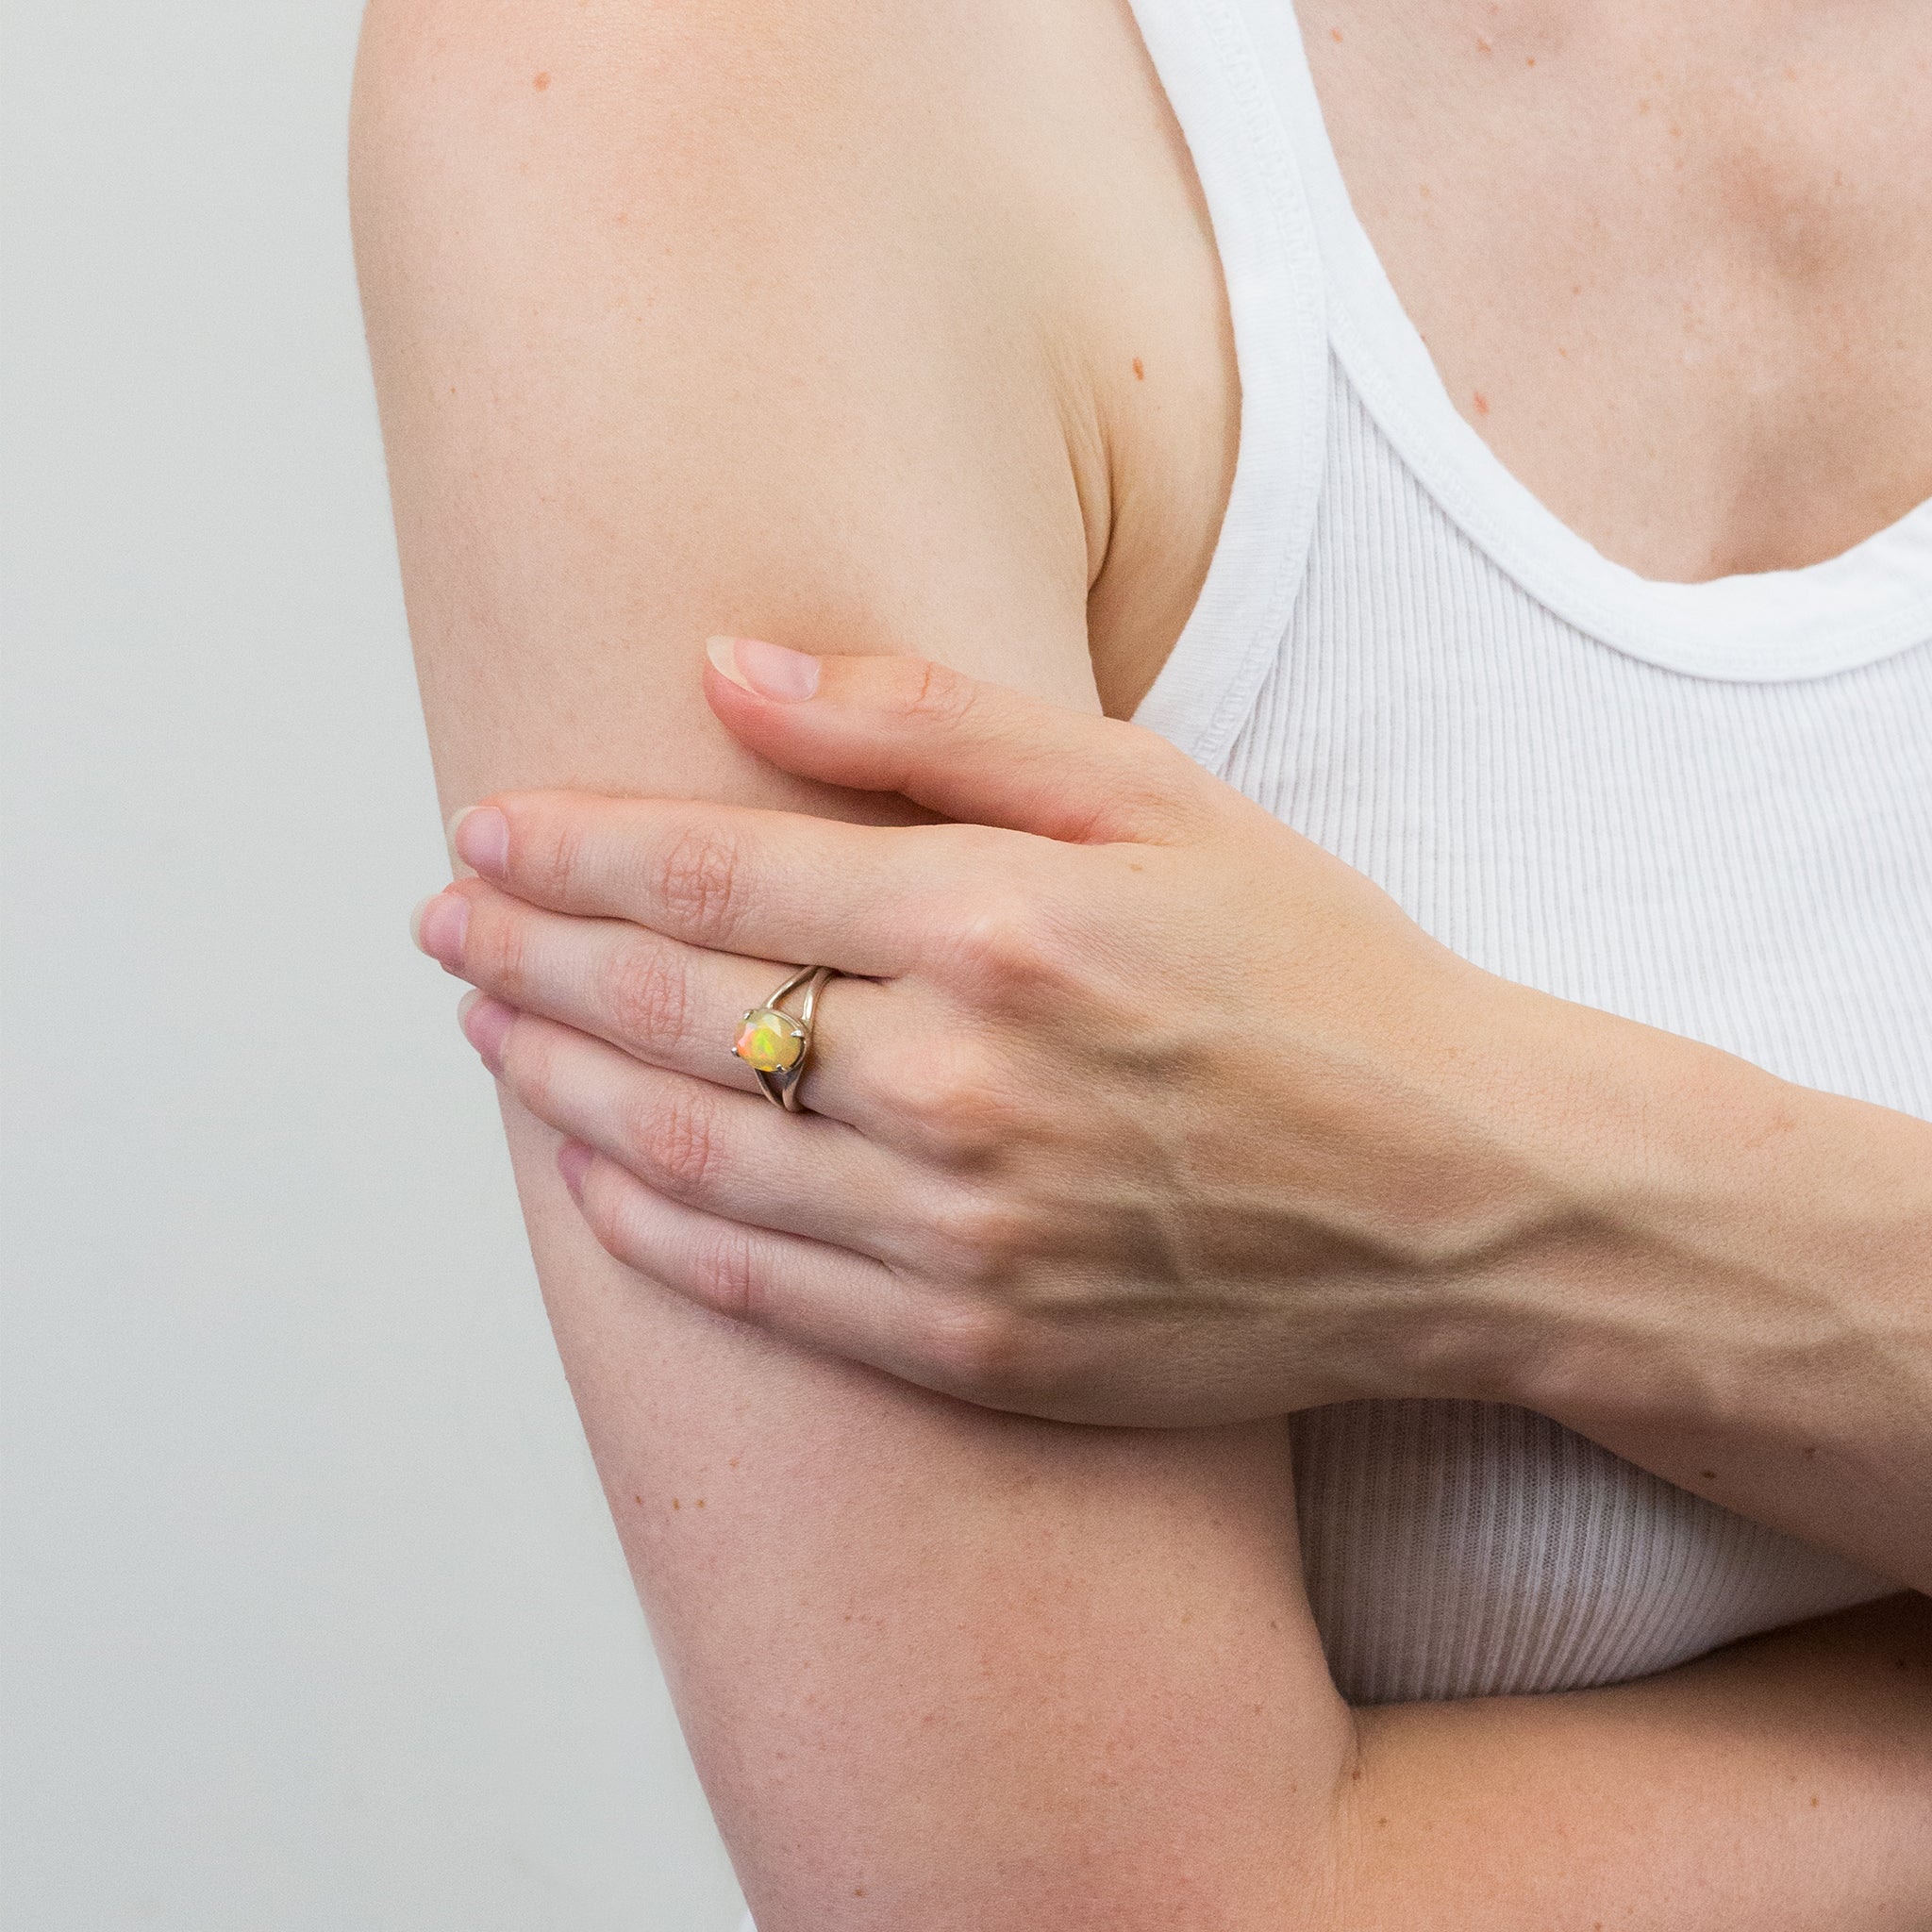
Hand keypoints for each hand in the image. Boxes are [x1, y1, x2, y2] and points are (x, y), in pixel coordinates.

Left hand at [413, 638, 1594, 1424]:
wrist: (1462, 1196)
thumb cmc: (1321, 974)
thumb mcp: (1161, 798)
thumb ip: (937, 723)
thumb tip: (734, 669)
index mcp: (1001, 920)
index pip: (713, 870)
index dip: (573, 847)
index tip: (483, 830)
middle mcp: (962, 1080)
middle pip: (673, 1008)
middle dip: (530, 954)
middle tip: (444, 922)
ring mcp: (965, 1231)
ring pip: (690, 1154)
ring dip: (559, 1084)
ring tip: (484, 1032)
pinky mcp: (985, 1343)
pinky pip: (765, 1293)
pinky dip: (653, 1232)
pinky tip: (592, 1183)